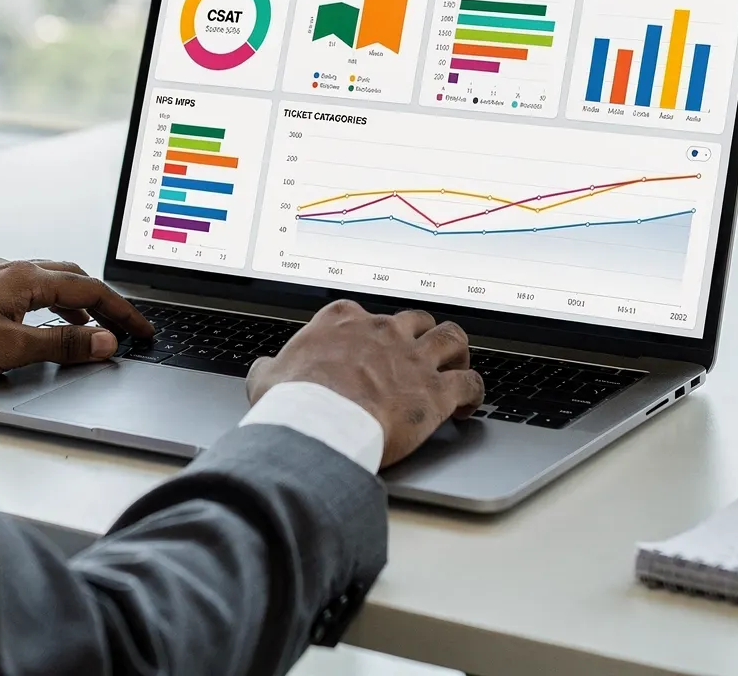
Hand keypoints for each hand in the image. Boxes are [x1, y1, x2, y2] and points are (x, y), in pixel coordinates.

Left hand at [0, 258, 153, 378]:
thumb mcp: (11, 348)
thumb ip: (62, 345)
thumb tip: (104, 341)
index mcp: (26, 277)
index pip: (90, 291)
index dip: (121, 313)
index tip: (142, 331)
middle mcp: (9, 267)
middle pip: (72, 279)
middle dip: (102, 303)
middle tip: (122, 326)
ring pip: (45, 282)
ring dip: (72, 303)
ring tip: (86, 329)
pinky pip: (22, 288)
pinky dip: (44, 304)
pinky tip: (35, 323)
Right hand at [247, 301, 482, 467]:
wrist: (319, 424)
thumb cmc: (294, 402)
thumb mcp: (267, 378)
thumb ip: (269, 369)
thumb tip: (263, 370)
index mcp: (342, 321)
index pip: (363, 313)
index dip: (369, 331)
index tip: (369, 345)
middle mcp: (383, 331)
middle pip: (416, 320)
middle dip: (421, 335)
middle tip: (420, 354)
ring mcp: (412, 358)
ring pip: (451, 339)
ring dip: (456, 353)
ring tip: (455, 367)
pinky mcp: (435, 391)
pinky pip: (470, 384)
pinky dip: (473, 393)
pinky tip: (468, 405)